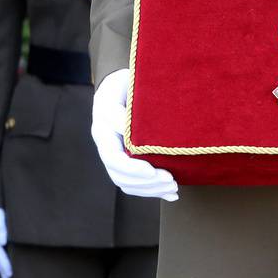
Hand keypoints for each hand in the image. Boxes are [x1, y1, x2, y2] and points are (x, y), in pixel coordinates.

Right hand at [89, 70, 177, 201]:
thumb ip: (127, 110)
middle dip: (146, 183)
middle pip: (119, 175)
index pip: (113, 157)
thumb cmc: (127, 84)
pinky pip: (132, 181)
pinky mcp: (124, 158)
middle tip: (171, 181)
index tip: (154, 172)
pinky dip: (151, 190)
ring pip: (125, 182)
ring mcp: (113, 153)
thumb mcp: (126, 88)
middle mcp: (106, 145)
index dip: (133, 168)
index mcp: (103, 130)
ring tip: (174, 188)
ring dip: (150, 189)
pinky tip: (170, 193)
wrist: (120, 86)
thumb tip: (133, 131)